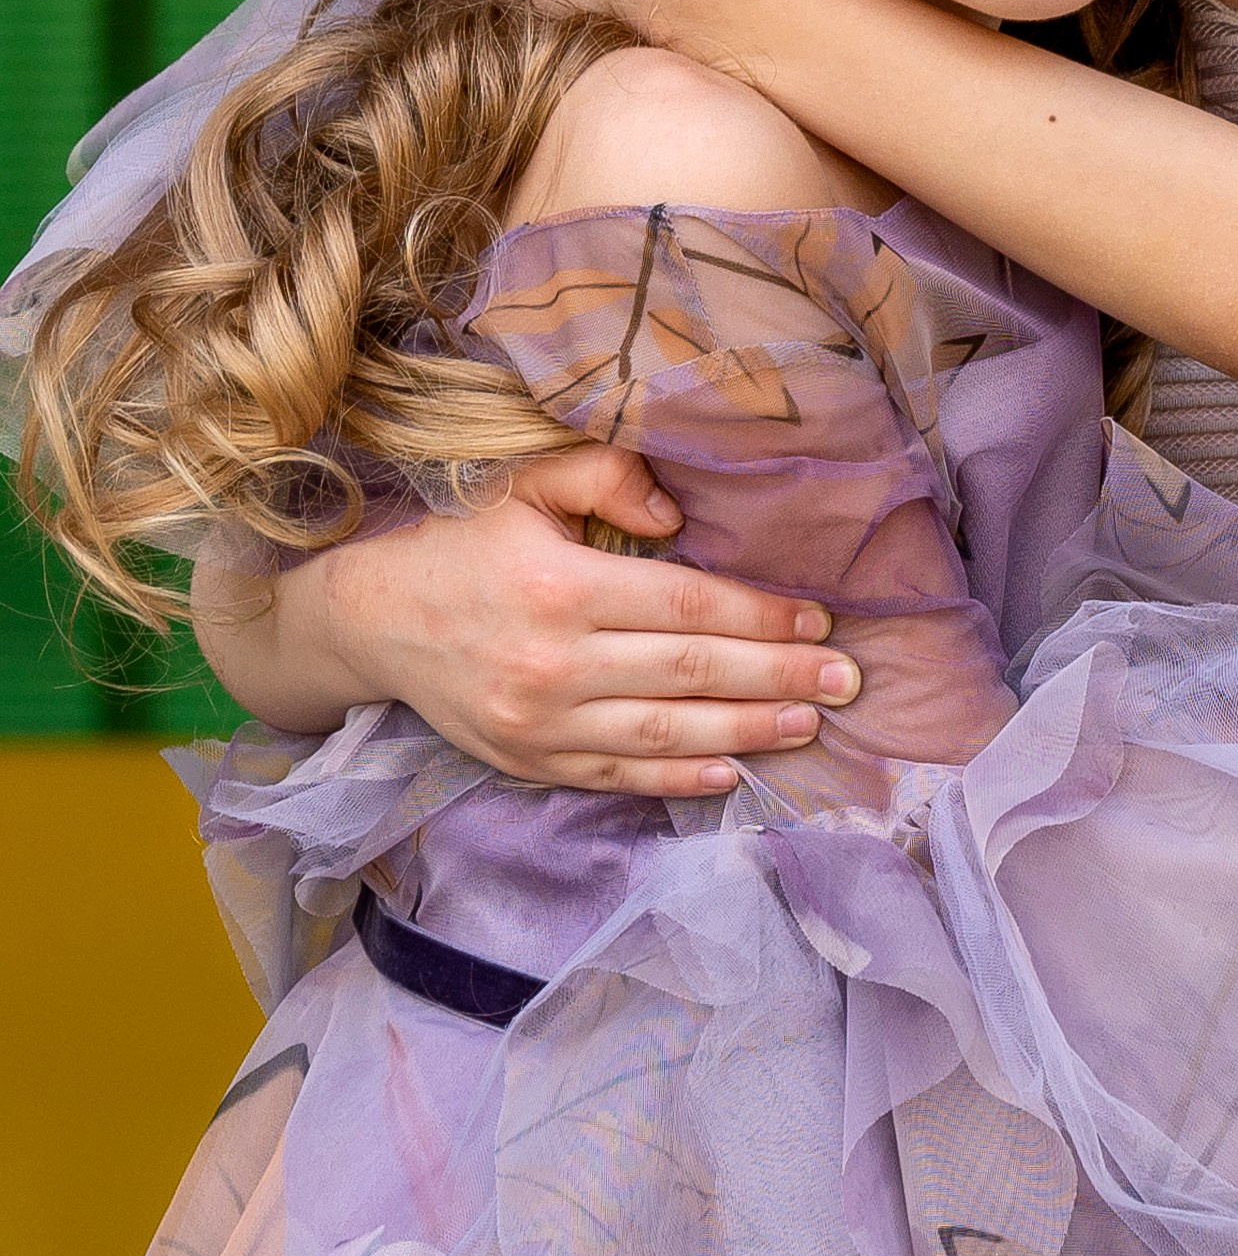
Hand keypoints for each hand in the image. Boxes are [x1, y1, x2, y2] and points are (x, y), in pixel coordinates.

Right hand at [196, 443, 858, 794]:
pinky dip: (678, 780)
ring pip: (663, 735)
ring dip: (746, 731)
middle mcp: (553, 663)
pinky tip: (733, 771)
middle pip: (689, 672)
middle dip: (777, 676)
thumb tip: (677, 512)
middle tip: (849, 679)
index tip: (819, 619)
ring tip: (811, 722)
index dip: (759, 614)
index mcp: (561, 586)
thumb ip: (603, 474)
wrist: (369, 618)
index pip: (685, 604)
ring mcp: (539, 723)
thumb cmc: (459, 540)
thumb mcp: (522, 481)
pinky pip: (616, 778)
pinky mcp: (526, 761)